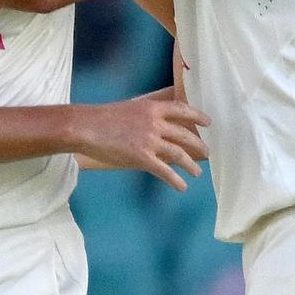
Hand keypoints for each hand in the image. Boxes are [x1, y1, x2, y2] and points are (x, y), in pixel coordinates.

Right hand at [72, 97, 209, 191]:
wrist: (86, 127)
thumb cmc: (102, 118)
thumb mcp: (130, 109)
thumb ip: (146, 116)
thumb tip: (157, 127)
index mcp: (152, 108)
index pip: (182, 110)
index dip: (197, 116)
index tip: (208, 122)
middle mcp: (155, 123)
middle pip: (184, 134)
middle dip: (198, 145)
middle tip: (207, 152)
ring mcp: (150, 140)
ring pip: (179, 154)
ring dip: (191, 164)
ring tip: (197, 172)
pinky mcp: (142, 158)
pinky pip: (165, 171)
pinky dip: (176, 180)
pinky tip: (182, 186)